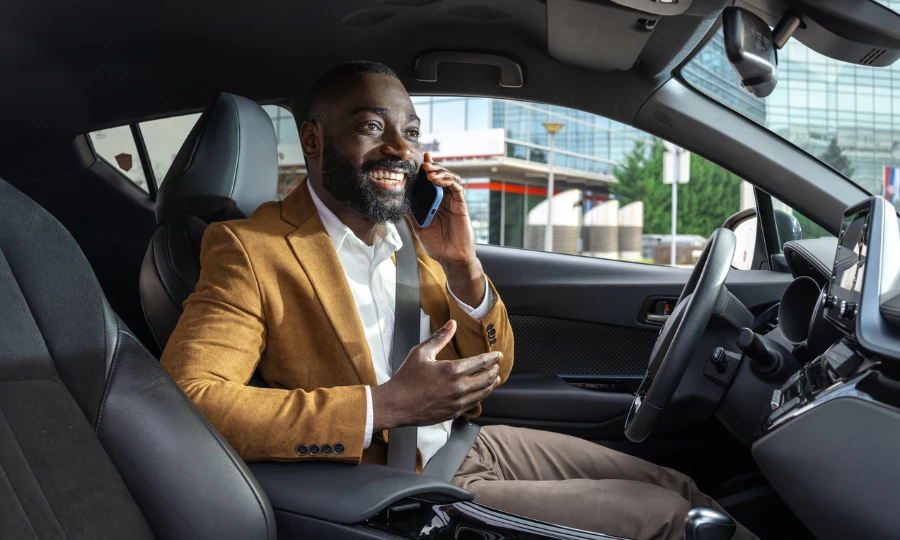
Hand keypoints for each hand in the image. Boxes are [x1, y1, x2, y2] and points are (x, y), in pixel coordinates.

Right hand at [371, 320, 501, 430]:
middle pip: (486, 378)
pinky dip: (481, 396)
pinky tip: (481, 392)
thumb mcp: (421, 352)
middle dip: (494, 370)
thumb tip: (452, 324)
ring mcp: (457, 402)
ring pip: (483, 393)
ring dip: (491, 384)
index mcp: (452, 370)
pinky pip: (473, 404)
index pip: (481, 362)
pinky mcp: (454, 413)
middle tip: (497, 365)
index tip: (498, 355)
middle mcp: (459, 387)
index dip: (492, 358)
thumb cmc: (406, 378)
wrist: (396, 404)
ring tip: (495, 378)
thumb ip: (440, 337)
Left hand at [413, 152, 475, 266]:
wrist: (451, 258)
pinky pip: (456, 187)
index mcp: (435, 203)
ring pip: (450, 178)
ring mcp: (453, 201)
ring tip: (428, 171)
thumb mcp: (419, 227)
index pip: (430, 183)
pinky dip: (447, 180)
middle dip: (432, 167)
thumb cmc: (437, 245)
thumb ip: (412, 213)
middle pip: (441, 176)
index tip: (418, 162)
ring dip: (439, 171)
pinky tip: (436, 180)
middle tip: (423, 164)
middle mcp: (445, 200)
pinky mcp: (461, 204)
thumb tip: (400, 201)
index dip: (426, 171)